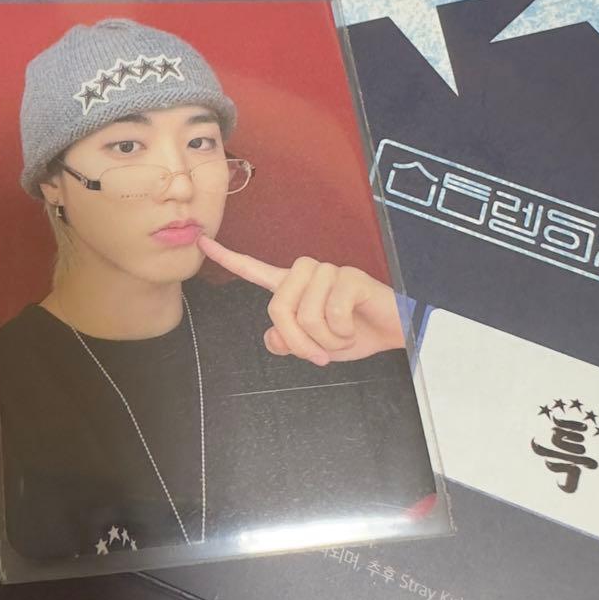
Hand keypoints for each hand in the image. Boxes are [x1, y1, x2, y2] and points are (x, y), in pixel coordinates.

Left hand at [196, 234, 406, 365]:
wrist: (396, 332)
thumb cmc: (356, 333)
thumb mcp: (317, 347)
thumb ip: (290, 342)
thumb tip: (272, 339)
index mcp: (293, 287)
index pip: (254, 270)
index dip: (228, 259)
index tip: (201, 242)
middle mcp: (307, 274)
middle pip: (278, 306)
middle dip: (297, 340)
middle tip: (318, 357)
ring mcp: (329, 272)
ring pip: (305, 313)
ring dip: (324, 339)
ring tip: (341, 338)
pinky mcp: (350, 277)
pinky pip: (332, 312)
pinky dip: (342, 333)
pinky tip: (354, 329)